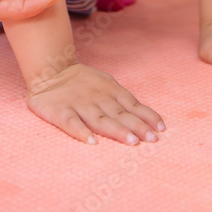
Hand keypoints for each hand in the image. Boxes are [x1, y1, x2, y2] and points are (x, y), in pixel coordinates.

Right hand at [27, 63, 165, 144]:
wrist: (50, 69)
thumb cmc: (82, 81)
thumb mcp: (105, 83)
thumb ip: (121, 100)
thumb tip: (145, 117)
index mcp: (109, 89)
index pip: (131, 104)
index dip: (146, 116)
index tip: (161, 129)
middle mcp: (97, 97)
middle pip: (119, 114)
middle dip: (137, 126)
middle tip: (152, 139)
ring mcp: (79, 104)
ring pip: (100, 119)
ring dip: (116, 130)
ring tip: (131, 141)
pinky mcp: (60, 111)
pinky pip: (71, 122)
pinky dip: (81, 132)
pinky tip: (91, 142)